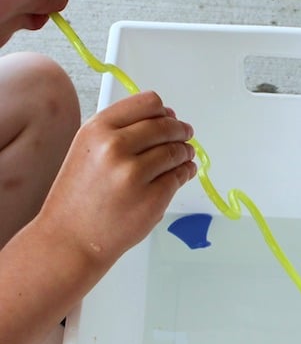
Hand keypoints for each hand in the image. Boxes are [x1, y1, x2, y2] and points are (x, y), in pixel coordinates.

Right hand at [38, 91, 196, 266]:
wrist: (70, 239)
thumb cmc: (78, 197)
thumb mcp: (87, 150)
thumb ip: (121, 131)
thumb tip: (165, 117)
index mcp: (98, 130)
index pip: (147, 104)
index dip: (164, 112)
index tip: (170, 117)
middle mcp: (115, 147)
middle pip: (166, 126)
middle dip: (180, 130)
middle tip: (185, 134)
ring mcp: (134, 174)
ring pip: (176, 151)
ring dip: (185, 152)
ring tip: (185, 155)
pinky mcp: (151, 198)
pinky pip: (179, 176)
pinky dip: (186, 172)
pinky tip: (183, 172)